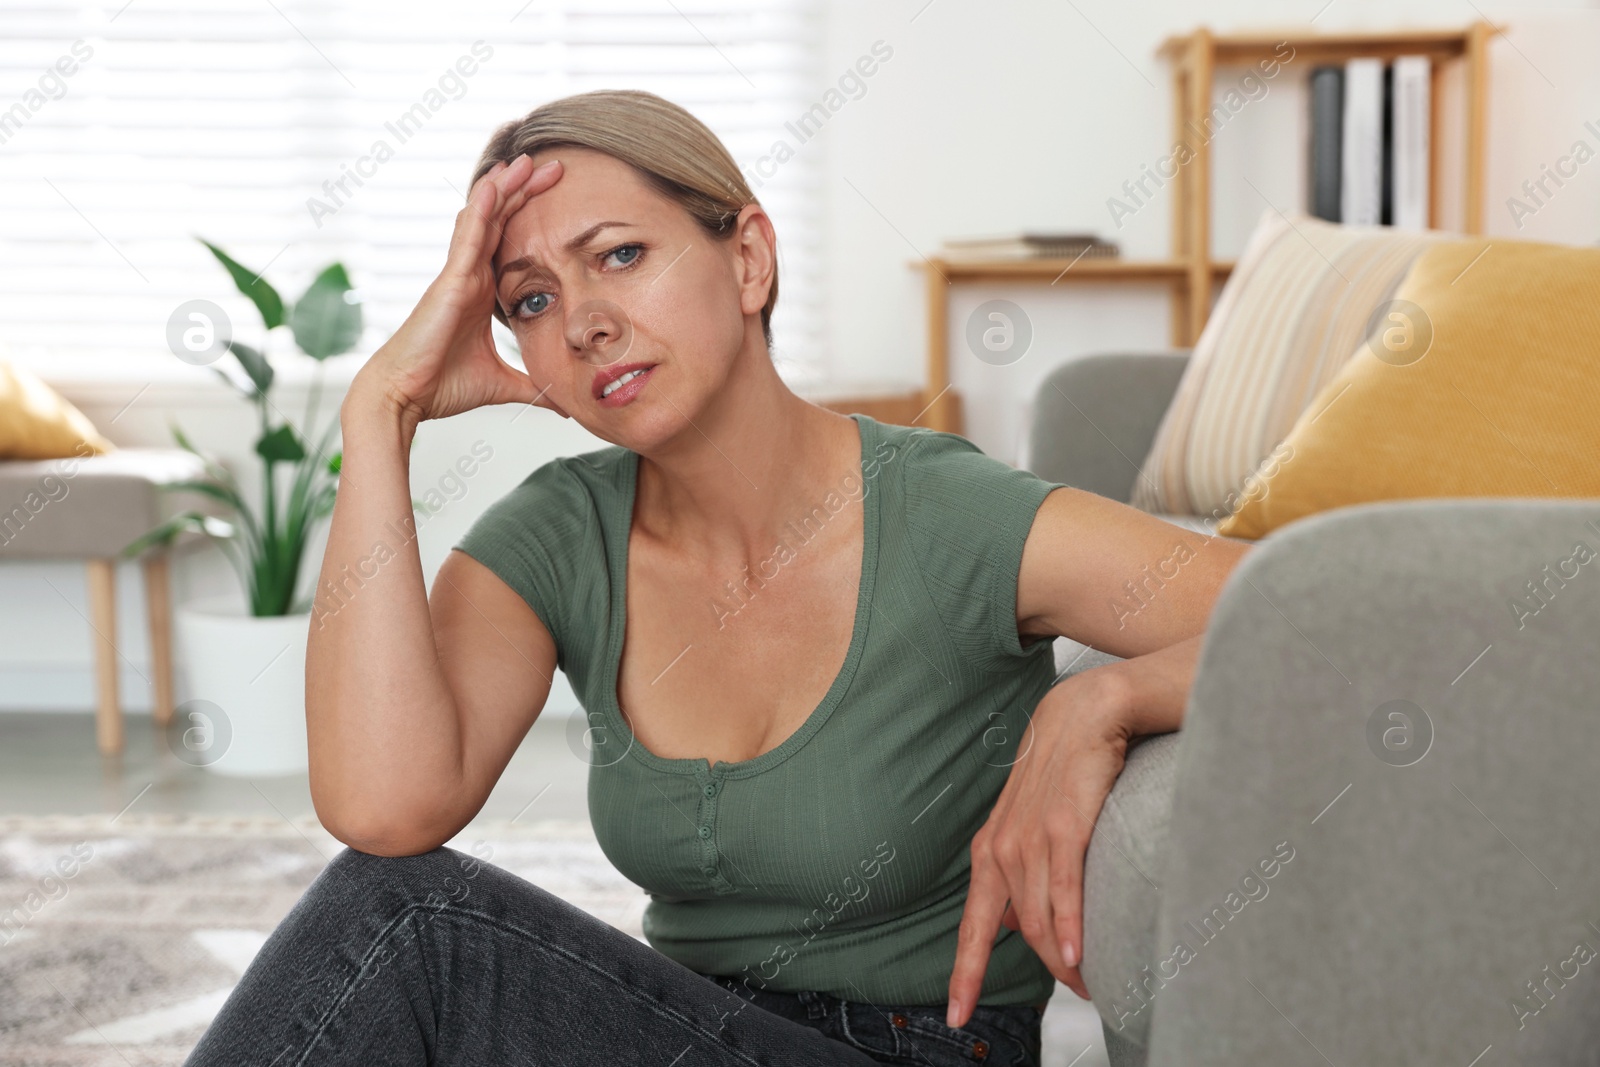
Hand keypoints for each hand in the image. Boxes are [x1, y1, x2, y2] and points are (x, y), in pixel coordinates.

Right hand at [350, 154, 566, 431]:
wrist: (406, 397)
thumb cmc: (442, 387)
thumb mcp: (502, 384)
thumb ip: (533, 387)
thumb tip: (565, 405)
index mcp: (483, 292)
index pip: (511, 243)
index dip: (533, 217)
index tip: (562, 196)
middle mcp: (470, 276)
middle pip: (501, 222)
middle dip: (526, 191)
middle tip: (556, 164)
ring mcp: (458, 275)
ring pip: (483, 221)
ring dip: (503, 188)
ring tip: (525, 160)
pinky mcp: (449, 282)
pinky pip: (466, 238)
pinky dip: (480, 210)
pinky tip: (493, 185)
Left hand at [946, 669, 1133, 1025]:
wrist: (1085, 713)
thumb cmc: (1065, 771)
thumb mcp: (1034, 826)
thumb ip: (1024, 875)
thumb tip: (1020, 924)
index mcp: (990, 853)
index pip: (973, 926)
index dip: (964, 974)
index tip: (955, 1016)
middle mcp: (1001, 849)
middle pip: (1017, 933)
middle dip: (1046, 975)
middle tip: (1082, 997)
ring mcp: (1029, 837)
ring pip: (1041, 918)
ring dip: (1065, 961)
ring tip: (1092, 987)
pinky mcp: (1064, 825)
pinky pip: (1064, 887)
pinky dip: (1071, 926)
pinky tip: (1078, 957)